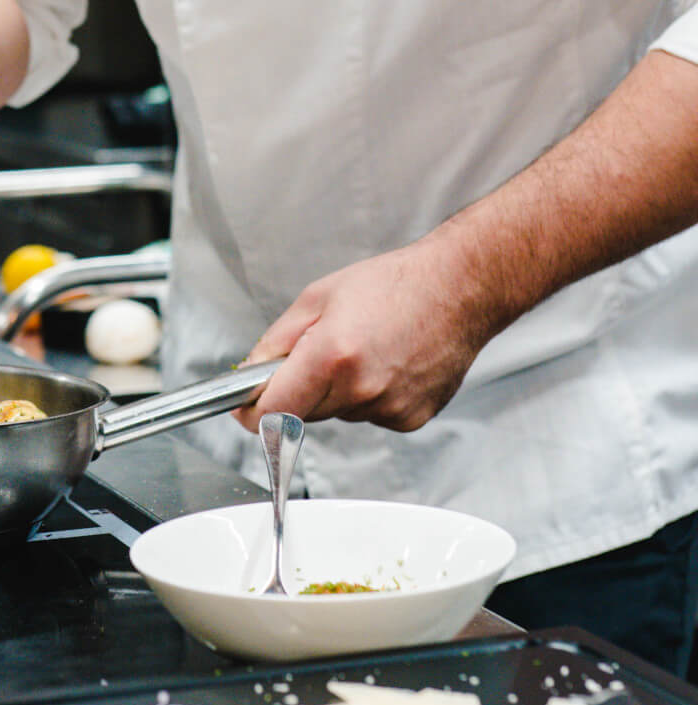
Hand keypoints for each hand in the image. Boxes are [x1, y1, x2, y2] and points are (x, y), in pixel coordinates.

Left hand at [233, 237, 496, 433]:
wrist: (459, 290)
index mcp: (332, 356)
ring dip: (334, 391)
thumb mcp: (317, 297)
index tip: (244, 406)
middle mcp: (361, 390)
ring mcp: (388, 409)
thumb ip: (276, 342)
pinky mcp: (409, 420)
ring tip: (361, 348)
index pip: (272, 412)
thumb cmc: (393, 285)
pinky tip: (385, 362)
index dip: (251, 411)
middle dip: (296, 390)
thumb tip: (249, 376)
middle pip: (301, 414)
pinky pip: (367, 415)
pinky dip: (366, 396)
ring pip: (336, 414)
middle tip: (316, 351)